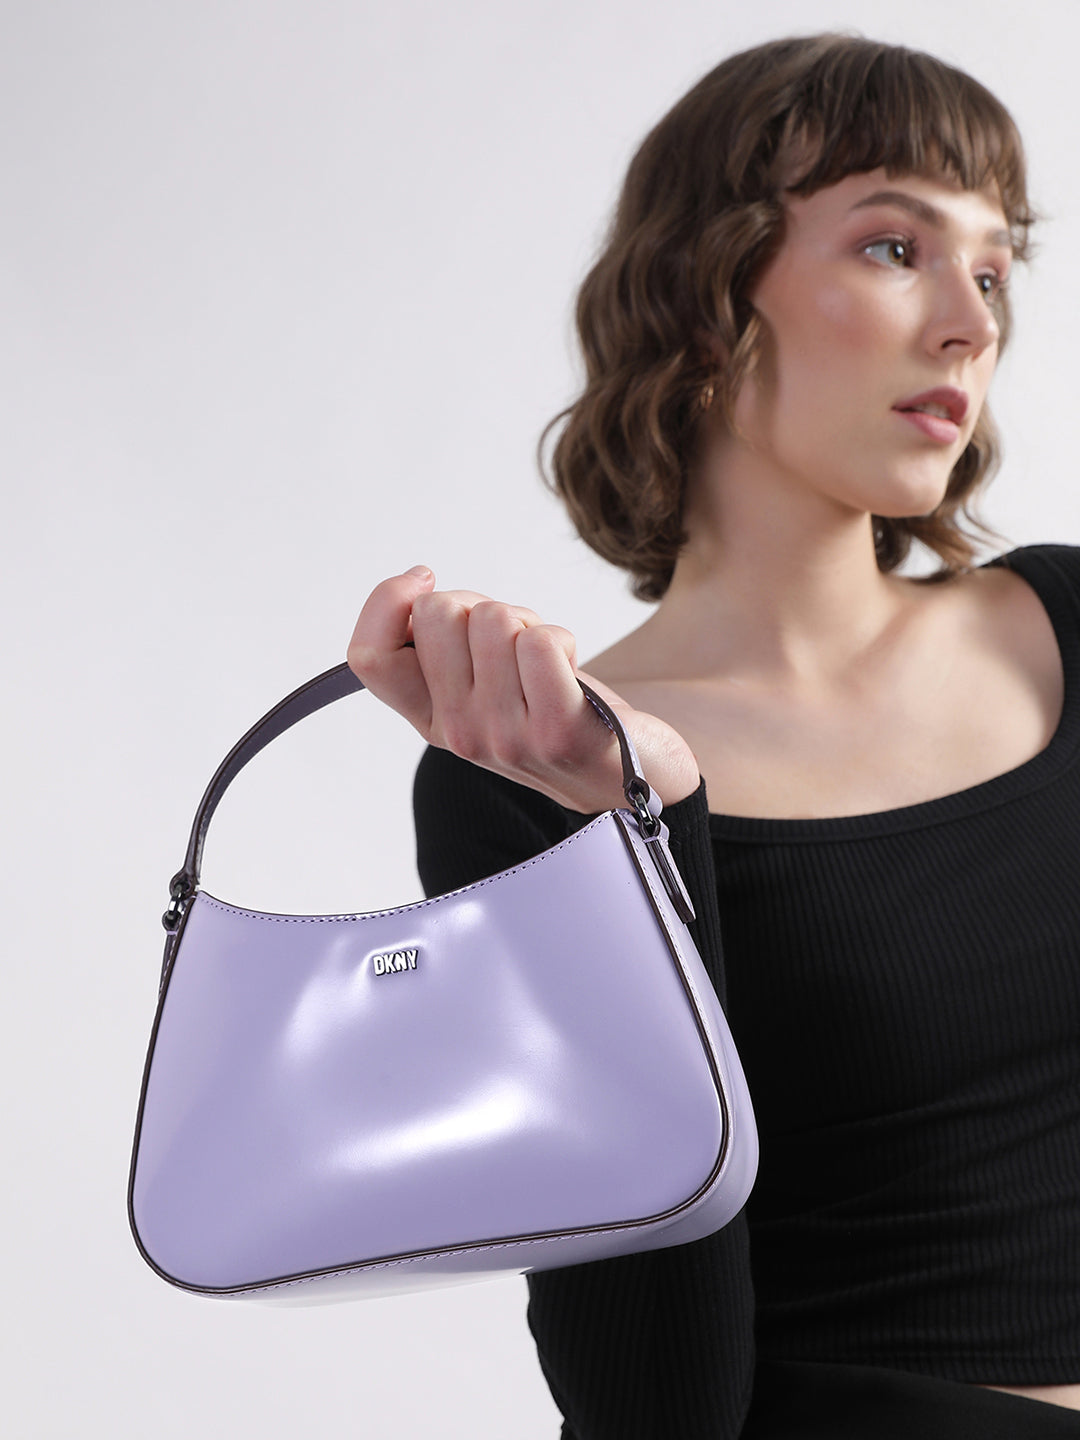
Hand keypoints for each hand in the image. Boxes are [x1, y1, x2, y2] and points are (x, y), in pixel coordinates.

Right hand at [346, 566, 699, 814]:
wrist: (629, 773)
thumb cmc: (555, 711)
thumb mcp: (484, 686)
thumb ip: (443, 649)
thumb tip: (416, 590)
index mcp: (432, 722)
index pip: (369, 656)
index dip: (387, 600)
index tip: (425, 580)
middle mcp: (460, 734)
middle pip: (436, 614)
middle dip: (480, 606)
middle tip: (513, 642)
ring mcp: (506, 737)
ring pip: (492, 619)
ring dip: (528, 623)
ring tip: (548, 662)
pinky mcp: (558, 731)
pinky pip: (539, 642)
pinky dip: (561, 638)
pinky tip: (570, 671)